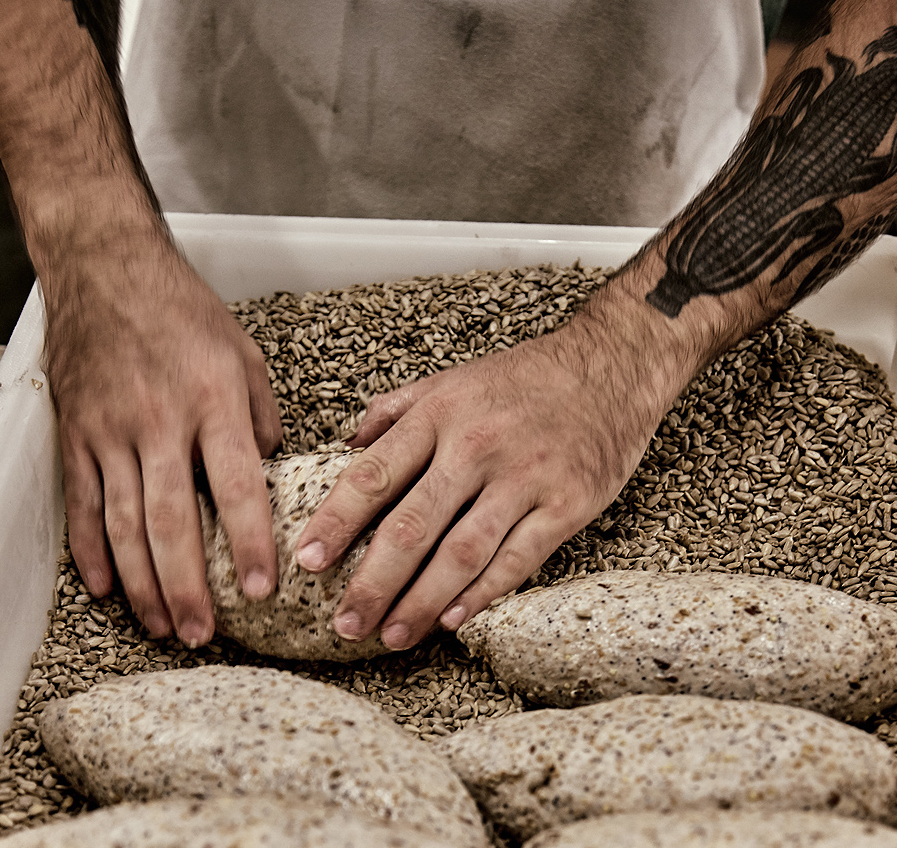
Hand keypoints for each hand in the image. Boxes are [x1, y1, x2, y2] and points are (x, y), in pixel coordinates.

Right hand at [43, 232, 281, 646]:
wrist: (107, 270)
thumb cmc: (183, 311)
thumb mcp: (246, 356)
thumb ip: (263, 418)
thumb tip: (269, 471)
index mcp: (211, 401)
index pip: (236, 486)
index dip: (250, 543)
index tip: (262, 588)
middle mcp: (159, 422)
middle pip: (171, 521)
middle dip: (188, 585)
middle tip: (203, 633)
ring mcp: (110, 431)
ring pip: (124, 524)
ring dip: (143, 584)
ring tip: (164, 625)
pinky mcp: (77, 435)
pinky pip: (83, 504)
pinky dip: (91, 552)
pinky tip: (106, 588)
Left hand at [296, 286, 688, 649]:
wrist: (611, 367)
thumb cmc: (524, 377)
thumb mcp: (453, 378)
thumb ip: (396, 409)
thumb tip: (347, 444)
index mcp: (440, 415)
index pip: (374, 475)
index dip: (335, 522)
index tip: (307, 561)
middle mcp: (476, 447)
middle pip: (411, 526)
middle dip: (371, 581)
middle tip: (344, 623)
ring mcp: (524, 478)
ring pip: (461, 553)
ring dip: (420, 601)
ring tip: (390, 635)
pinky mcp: (566, 504)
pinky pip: (517, 560)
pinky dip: (481, 594)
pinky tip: (452, 619)